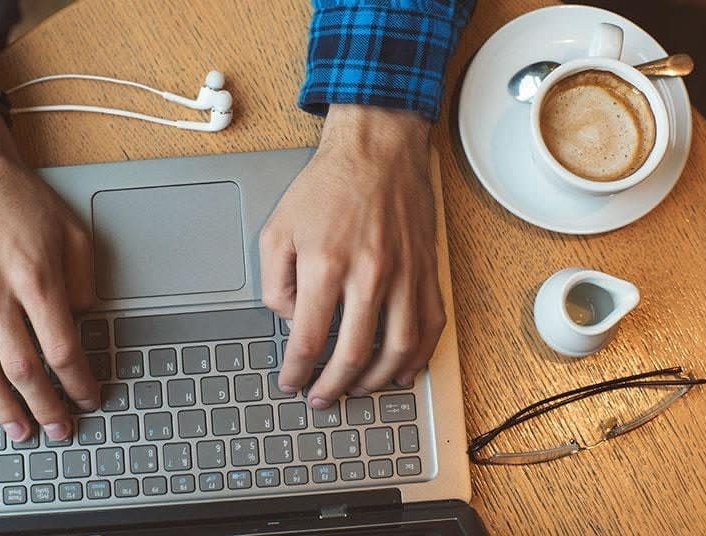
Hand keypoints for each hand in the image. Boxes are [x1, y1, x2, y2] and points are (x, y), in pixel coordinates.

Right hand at [0, 106, 98, 440]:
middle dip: (46, 406)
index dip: (79, 381)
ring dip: (4, 407)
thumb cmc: (17, 197)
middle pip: (23, 368)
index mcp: (35, 277)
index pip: (62, 348)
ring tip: (21, 430)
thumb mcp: (71, 230)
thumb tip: (85, 319)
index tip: (89, 396)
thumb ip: (84, 279)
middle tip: (60, 429)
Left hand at [260, 104, 445, 408]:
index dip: (296, 371)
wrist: (377, 150)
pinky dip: (419, 356)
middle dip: (333, 387)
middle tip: (321, 398)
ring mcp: (404, 275)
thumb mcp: (277, 229)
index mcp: (326, 264)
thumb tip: (293, 321)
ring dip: (376, 381)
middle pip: (353, 354)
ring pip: (397, 349)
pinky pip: (429, 325)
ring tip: (358, 390)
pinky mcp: (426, 271)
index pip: (309, 339)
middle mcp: (369, 274)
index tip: (291, 382)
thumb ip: (275, 283)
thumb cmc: (327, 186)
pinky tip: (404, 371)